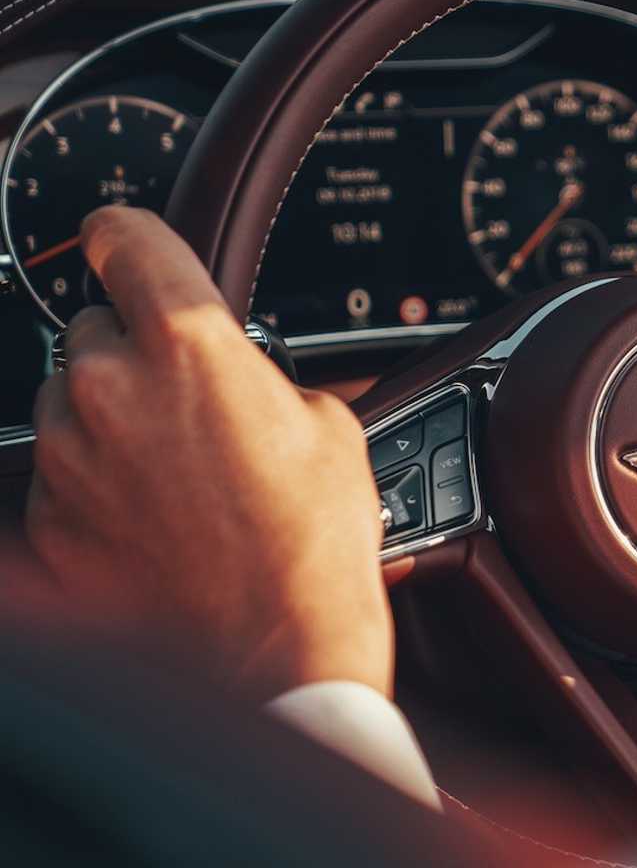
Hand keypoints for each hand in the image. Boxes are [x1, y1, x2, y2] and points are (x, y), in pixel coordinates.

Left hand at [26, 207, 391, 701]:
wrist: (271, 660)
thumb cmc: (312, 551)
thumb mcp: (332, 430)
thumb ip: (270, 376)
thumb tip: (248, 377)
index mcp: (187, 343)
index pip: (125, 237)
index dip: (129, 235)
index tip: (126, 241)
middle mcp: (109, 387)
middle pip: (94, 330)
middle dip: (137, 357)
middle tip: (194, 409)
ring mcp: (68, 456)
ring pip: (72, 404)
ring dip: (112, 424)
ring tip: (181, 479)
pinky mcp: (44, 521)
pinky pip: (62, 477)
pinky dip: (99, 489)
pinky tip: (158, 524)